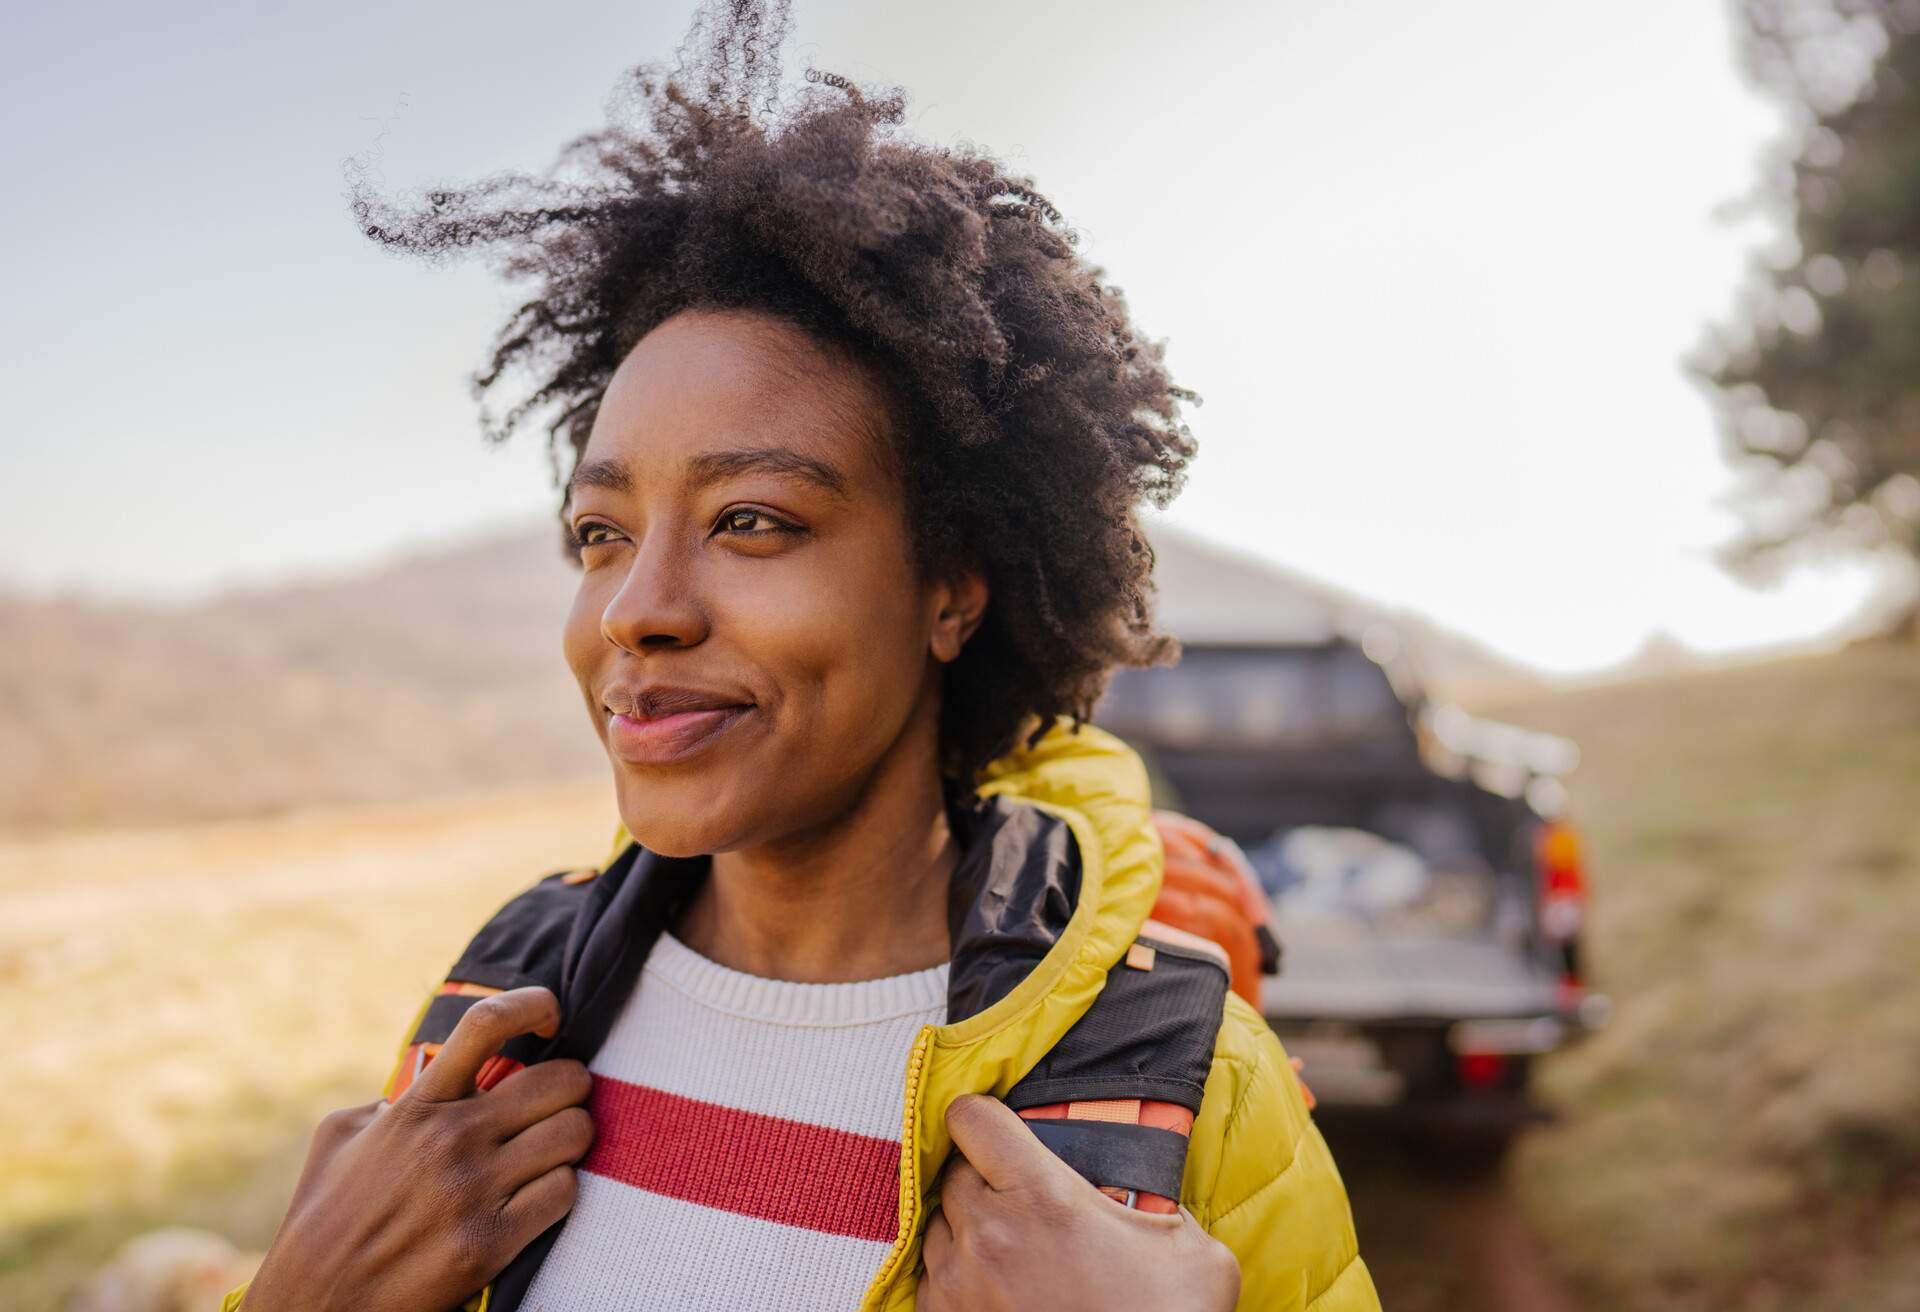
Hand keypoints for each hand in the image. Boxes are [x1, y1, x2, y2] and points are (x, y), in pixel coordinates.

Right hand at [242, 987, 593, 1311]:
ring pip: (574, 1134)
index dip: (532, 1005)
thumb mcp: (340, 1138)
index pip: (485, 1025)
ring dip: (571, 1139)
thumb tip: (433, 1075)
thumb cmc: (322, 1219)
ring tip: (551, 1148)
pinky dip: (559, 1189)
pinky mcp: (491, 1244)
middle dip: (570, 1087)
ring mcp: (474, 1192)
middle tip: (561, 1100)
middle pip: (560, 1081)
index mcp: (416, 1107)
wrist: (315, 1306)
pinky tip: (537, 1195)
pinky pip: (564, 1193)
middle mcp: (451, 1140)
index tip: (551, 1016)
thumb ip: (392, 1100)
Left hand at [920, 1095, 1239, 1311]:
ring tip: (1009, 1244)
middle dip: (982, 1178)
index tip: (1000, 1129)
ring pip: (937, 1225)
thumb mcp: (1188, 1246)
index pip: (973, 1119)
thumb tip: (1152, 1192)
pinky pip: (931, 1279)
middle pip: (953, 1173)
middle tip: (1019, 1196)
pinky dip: (955, 1274)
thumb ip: (1159, 1201)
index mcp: (1042, 1196)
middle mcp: (988, 1233)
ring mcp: (960, 1284)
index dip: (984, 1117)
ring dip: (965, 1226)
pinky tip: (994, 1284)